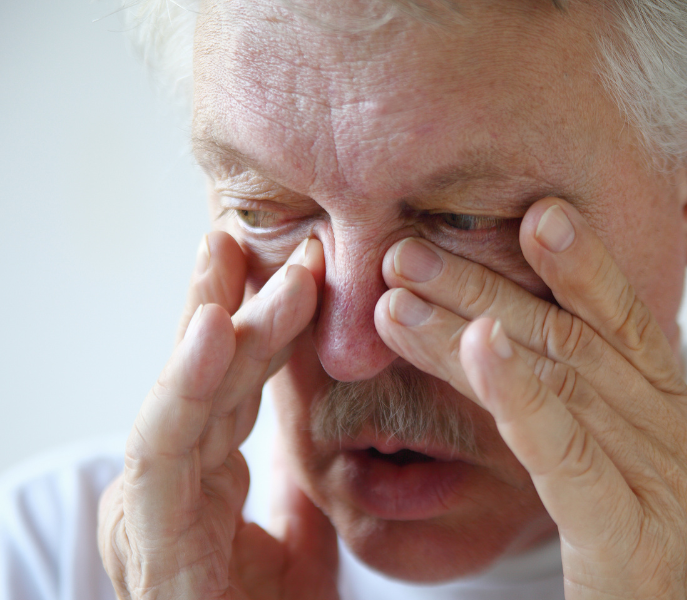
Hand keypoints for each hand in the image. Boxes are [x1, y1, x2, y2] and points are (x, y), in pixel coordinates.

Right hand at [98, 232, 338, 599]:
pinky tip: (212, 326)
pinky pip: (167, 449)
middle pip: (201, 372)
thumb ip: (297, 485)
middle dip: (225, 297)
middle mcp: (172, 482)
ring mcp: (153, 508)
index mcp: (204, 476)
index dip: (257, 319)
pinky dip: (186, 384)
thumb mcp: (295, 538)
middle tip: (248, 225)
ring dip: (209, 317)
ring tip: (225, 248)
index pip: (230, 381)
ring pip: (183, 394)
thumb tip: (319, 438)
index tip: (288, 258)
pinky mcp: (152, 538)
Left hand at [376, 198, 686, 598]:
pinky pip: (565, 452)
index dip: (576, 261)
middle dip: (483, 289)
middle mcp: (672, 430)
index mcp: (669, 409)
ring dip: (468, 330)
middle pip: (569, 339)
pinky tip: (477, 347)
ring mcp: (658, 479)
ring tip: (398, 296)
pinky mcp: (626, 533)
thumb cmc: (634, 549)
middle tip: (407, 251)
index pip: (619, 318)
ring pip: (555, 383)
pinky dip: (520, 393)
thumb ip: (581, 406)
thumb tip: (516, 342)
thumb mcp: (618, 464)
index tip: (525, 209)